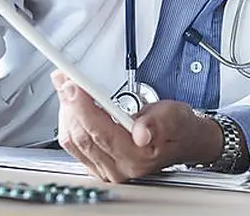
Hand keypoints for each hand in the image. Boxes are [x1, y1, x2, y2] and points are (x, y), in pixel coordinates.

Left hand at [50, 71, 222, 182]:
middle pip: (81, 136)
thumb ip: (157, 122)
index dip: (82, 106)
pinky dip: (69, 122)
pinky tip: (71, 106)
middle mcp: (120, 168)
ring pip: (72, 142)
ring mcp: (107, 170)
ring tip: (66, 89)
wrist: (183, 141)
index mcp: (138, 156)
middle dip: (69, 105)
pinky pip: (73, 147)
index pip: (100, 131)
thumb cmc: (178, 127)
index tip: (72, 86)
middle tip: (65, 81)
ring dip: (66, 112)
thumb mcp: (174, 115)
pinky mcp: (98, 166)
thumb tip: (142, 132)